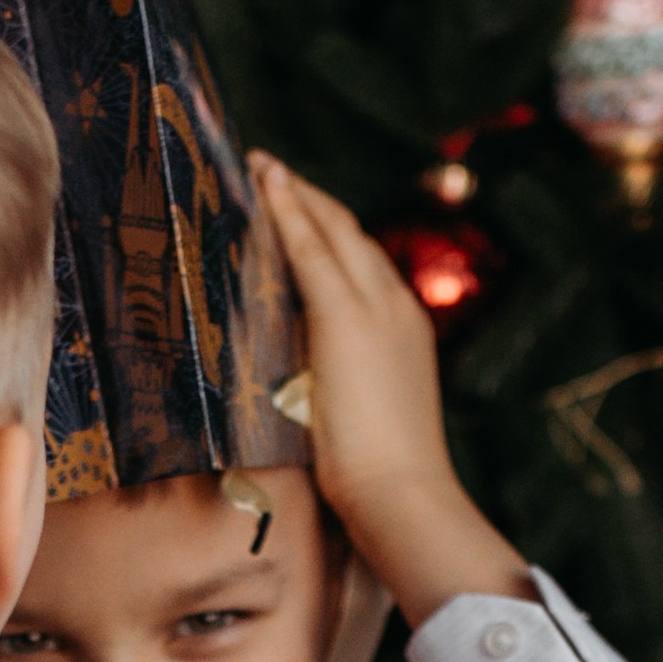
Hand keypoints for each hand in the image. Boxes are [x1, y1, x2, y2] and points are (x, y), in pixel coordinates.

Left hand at [250, 150, 532, 630]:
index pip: (362, 267)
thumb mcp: (353, 418)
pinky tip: (266, 185)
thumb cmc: (376, 479)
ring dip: (296, 195)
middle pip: (351, 236)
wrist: (401, 493)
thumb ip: (332, 386)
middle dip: (310, 200)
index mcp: (401, 331)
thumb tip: (300, 382)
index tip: (297, 210)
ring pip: (334, 232)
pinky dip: (290, 212)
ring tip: (261, 168)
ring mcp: (376, 308)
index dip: (327, 233)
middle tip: (270, 170)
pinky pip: (313, 250)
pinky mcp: (348, 318)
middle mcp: (395, 307)